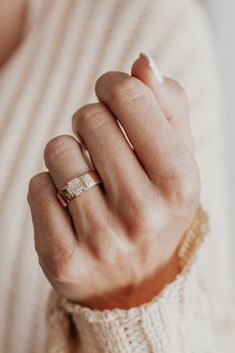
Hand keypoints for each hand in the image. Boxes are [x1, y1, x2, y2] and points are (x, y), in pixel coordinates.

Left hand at [28, 54, 199, 309]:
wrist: (137, 281)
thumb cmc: (156, 206)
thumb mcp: (177, 158)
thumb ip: (167, 106)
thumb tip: (142, 62)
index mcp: (178, 181)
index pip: (129, 96)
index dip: (113, 85)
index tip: (112, 94)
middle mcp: (143, 212)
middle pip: (89, 118)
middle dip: (90, 120)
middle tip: (101, 144)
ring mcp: (102, 239)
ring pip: (58, 150)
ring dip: (67, 154)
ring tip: (88, 177)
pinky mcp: (64, 258)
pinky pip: (37, 187)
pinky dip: (48, 186)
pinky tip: (69, 206)